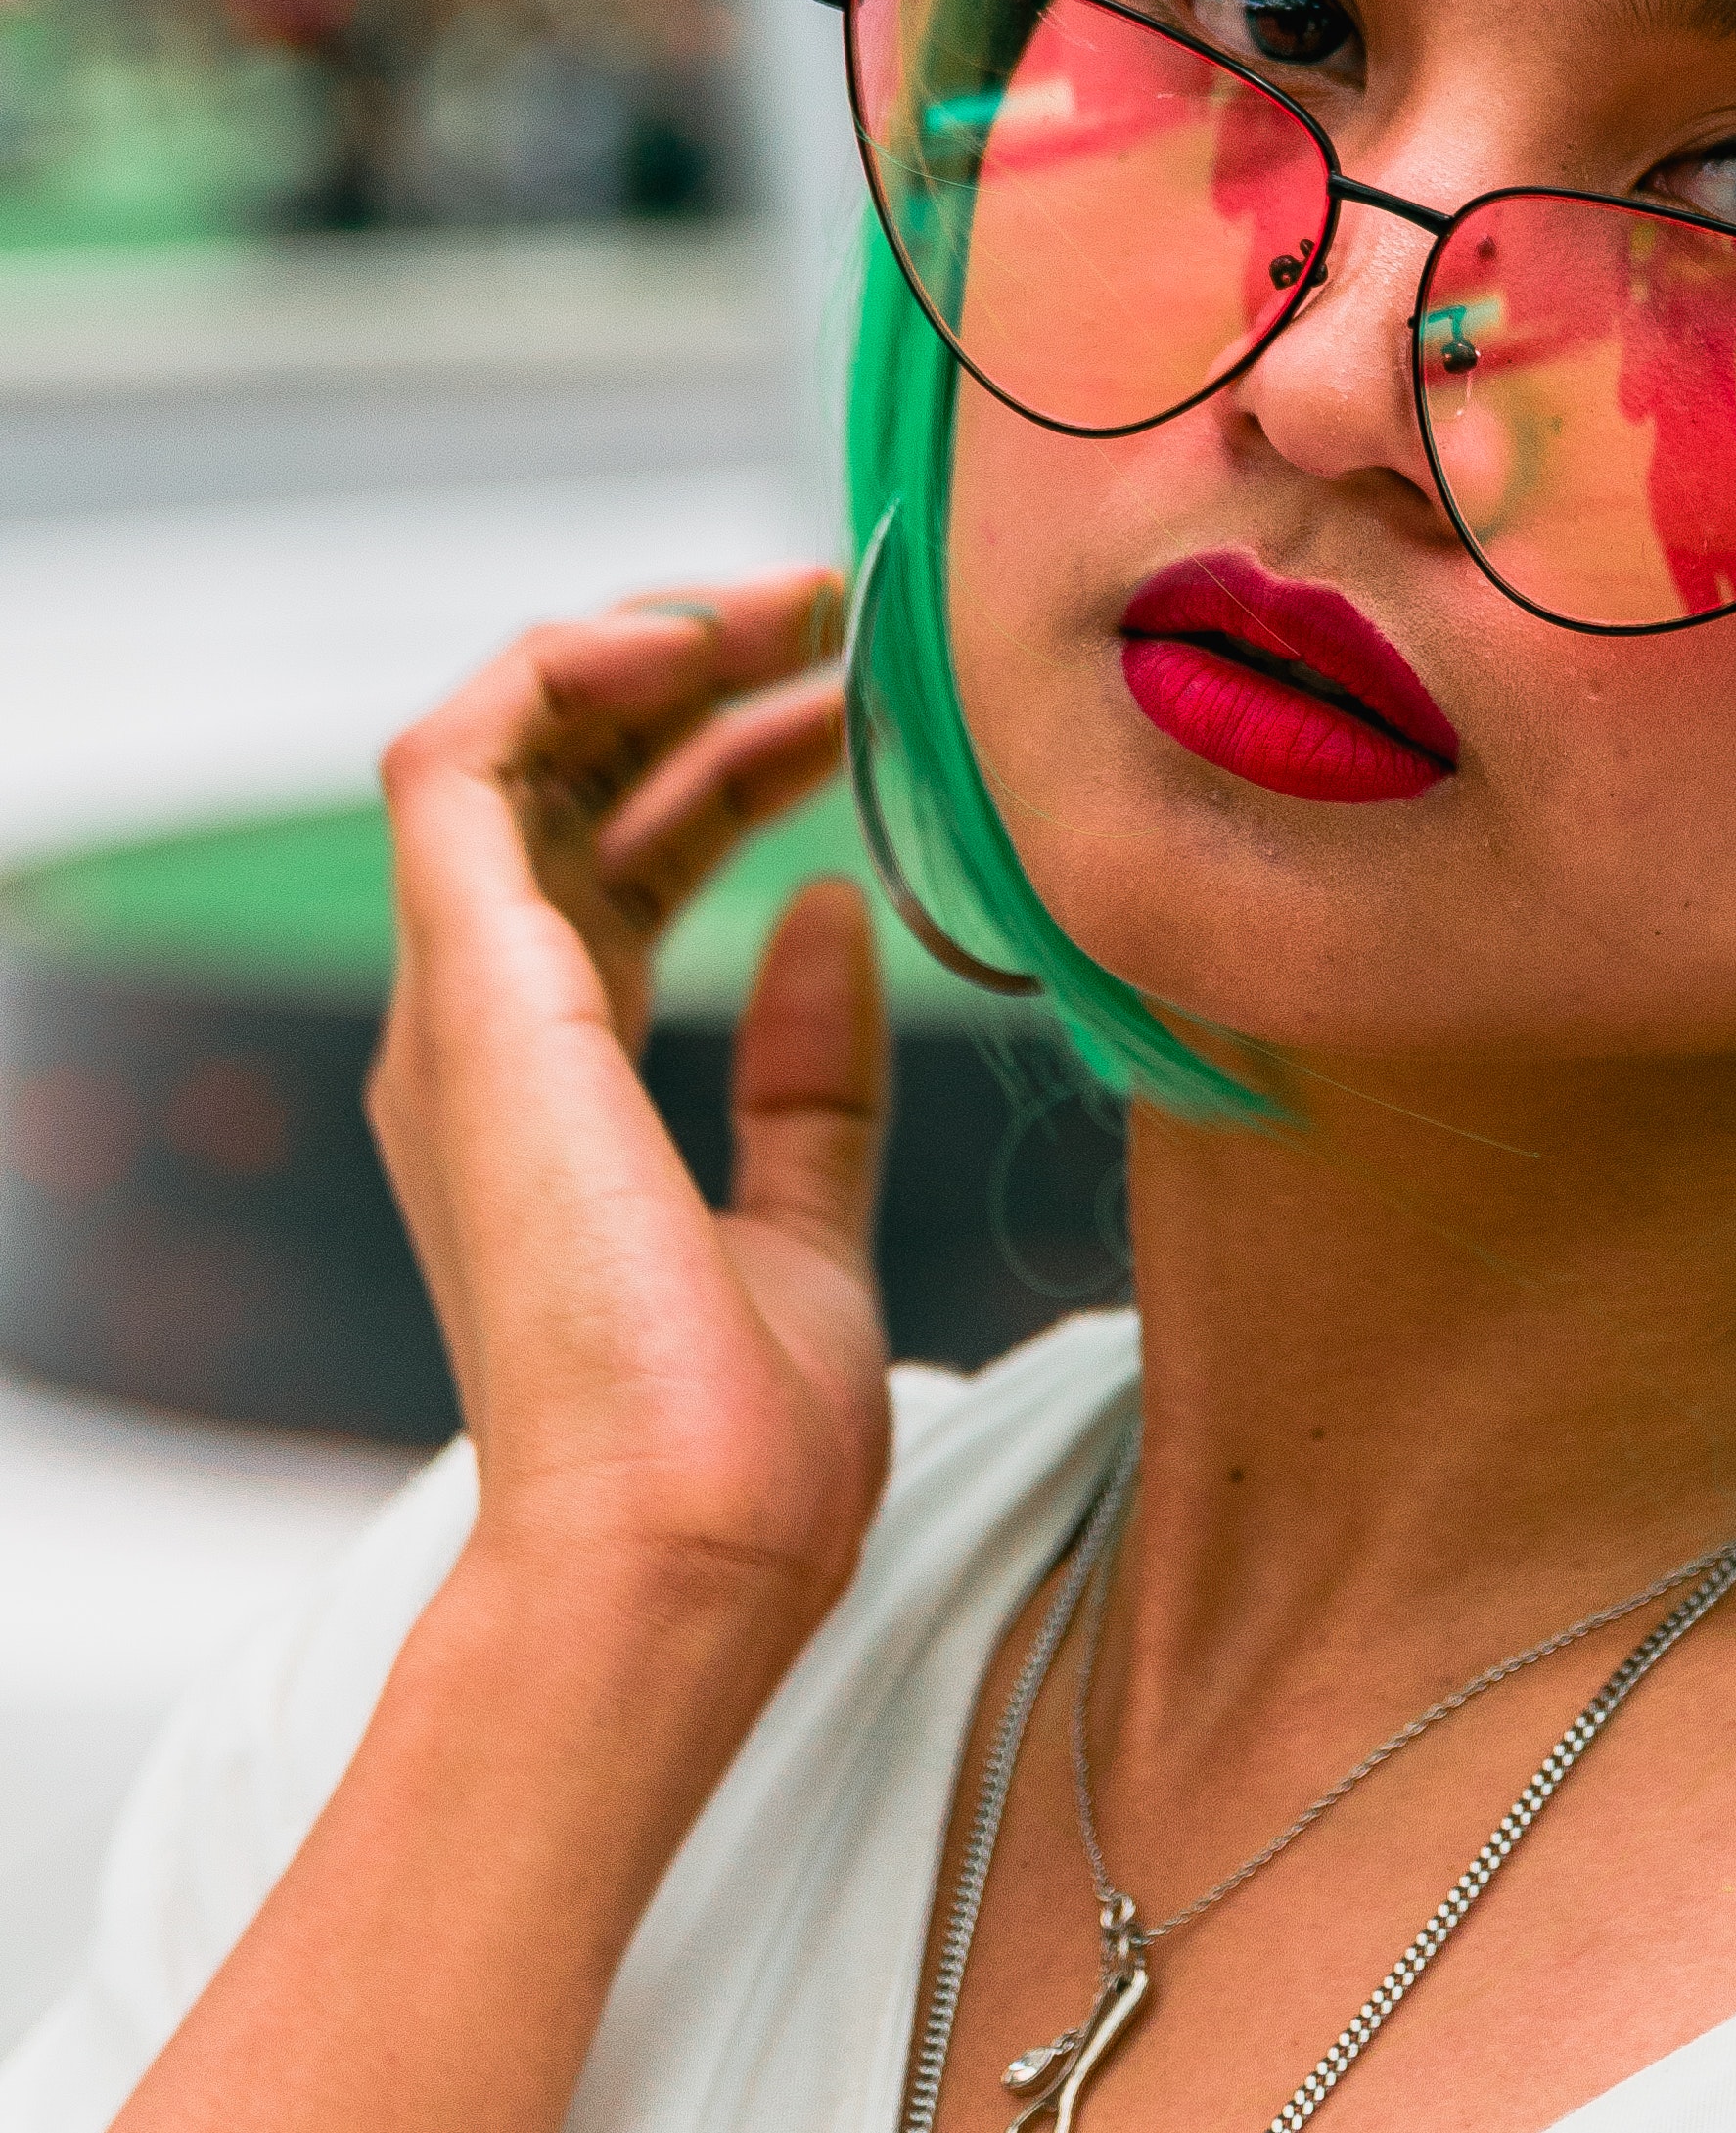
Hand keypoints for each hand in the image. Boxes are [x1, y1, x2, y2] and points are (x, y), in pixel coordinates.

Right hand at [369, 570, 892, 1636]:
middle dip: (700, 674)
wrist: (682, 1556)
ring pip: (507, 745)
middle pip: (573, 782)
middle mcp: (492, 1028)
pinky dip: (559, 672)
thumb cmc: (737, 1443)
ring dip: (642, 647)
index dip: (737, 754)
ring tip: (789, 599)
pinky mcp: (471, 994)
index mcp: (561, 1080)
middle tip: (834, 608)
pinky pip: (459, 762)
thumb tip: (827, 918)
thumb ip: (809, 1078)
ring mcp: (466, 1009)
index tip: (858, 697)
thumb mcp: (809, 1223)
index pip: (630, 856)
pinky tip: (692, 638)